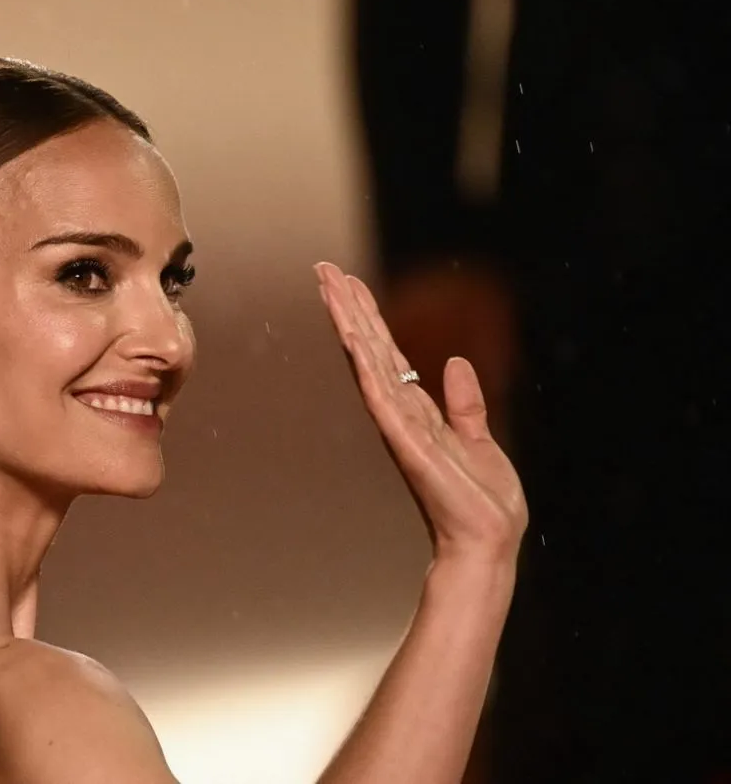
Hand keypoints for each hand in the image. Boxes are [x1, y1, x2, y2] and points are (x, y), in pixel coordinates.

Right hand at [315, 262, 526, 566]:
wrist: (487, 542)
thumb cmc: (482, 503)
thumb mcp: (480, 441)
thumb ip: (466, 405)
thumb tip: (454, 365)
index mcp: (417, 412)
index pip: (387, 353)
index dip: (368, 317)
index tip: (349, 284)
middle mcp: (401, 414)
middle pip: (369, 348)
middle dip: (348, 307)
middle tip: (325, 270)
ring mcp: (400, 426)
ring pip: (368, 363)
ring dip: (349, 323)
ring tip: (331, 287)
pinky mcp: (408, 442)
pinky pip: (382, 396)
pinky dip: (366, 366)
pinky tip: (353, 338)